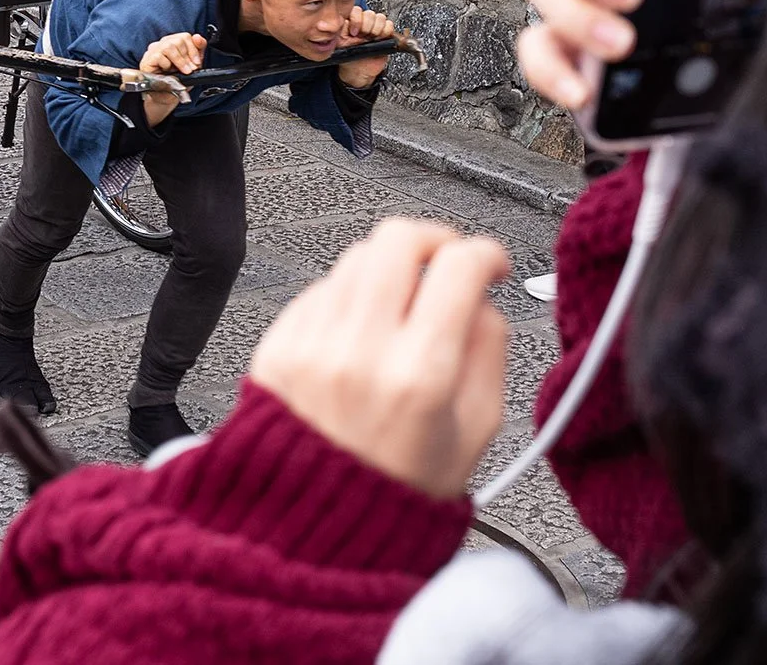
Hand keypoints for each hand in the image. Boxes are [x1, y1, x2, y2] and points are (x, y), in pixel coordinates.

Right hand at [138, 32, 206, 126]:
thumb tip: (198, 37)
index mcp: (174, 43)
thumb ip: (198, 49)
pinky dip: (167, 64)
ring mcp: (153, 50)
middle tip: (190, 69)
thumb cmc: (178, 81)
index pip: (185, 37)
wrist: (167, 97)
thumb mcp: (193, 65)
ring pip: (169, 46)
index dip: (194, 49)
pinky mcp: (147, 59)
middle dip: (188, 56)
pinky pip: (159, 56)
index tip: (197, 62)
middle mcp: (163, 44)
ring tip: (183, 71)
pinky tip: (167, 71)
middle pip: (178, 40)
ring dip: (180, 61)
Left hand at [250, 218, 509, 497]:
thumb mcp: (475, 433)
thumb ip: (488, 354)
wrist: (315, 528)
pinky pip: (319, 290)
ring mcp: (312, 344)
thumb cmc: (396, 489)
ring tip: (402, 304)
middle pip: (397, 239)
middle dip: (433, 241)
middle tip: (444, 263)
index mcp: (419, 375)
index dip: (485, 253)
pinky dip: (348, 299)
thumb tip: (483, 300)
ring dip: (389, 268)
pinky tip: (360, 334)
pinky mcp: (277, 346)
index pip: (457, 268)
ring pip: (356, 257)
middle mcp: (360, 351)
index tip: (490, 262)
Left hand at [335, 6, 395, 86]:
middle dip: (367, 26)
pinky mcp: (385, 33)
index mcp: (351, 23)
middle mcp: (363, 23)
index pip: (356, 10)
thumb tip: (339, 23)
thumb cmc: (349, 58)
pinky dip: (386, 31)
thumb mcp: (339, 44)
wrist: (360, 71)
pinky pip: (389, 25)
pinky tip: (380, 39)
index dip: (356, 20)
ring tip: (372, 38)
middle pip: (369, 13)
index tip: (354, 32)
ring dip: (376, 29)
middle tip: (364, 37)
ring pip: (380, 17)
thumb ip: (339, 32)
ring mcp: (374, 27)